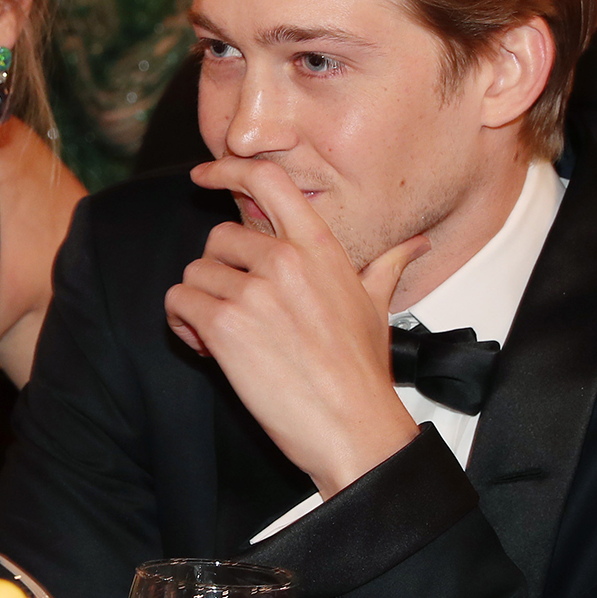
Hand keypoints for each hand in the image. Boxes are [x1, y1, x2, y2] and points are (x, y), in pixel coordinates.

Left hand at [165, 158, 430, 496]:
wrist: (354, 427)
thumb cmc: (363, 371)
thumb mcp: (377, 306)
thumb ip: (385, 265)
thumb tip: (418, 243)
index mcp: (318, 246)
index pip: (268, 180)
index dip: (229, 169)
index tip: (204, 174)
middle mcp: (283, 259)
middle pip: (218, 237)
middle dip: (220, 274)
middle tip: (237, 313)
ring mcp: (253, 291)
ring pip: (195, 274)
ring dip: (200, 305)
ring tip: (227, 339)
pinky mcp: (225, 325)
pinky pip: (179, 303)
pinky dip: (183, 326)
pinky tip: (209, 350)